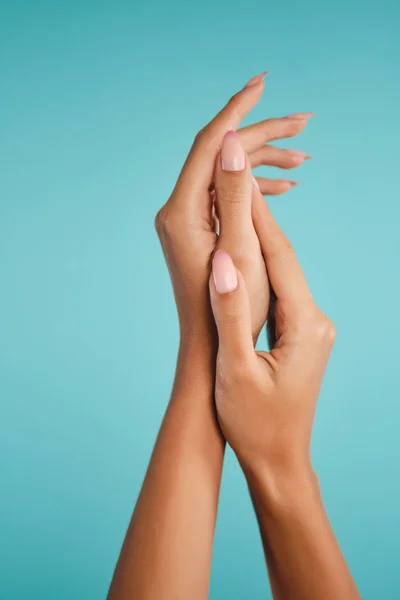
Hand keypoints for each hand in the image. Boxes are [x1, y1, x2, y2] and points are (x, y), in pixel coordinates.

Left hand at [155, 73, 312, 346]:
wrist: (213, 346)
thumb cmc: (229, 307)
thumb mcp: (240, 247)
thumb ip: (234, 190)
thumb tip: (230, 137)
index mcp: (181, 209)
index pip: (209, 142)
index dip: (238, 109)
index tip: (264, 82)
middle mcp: (177, 209)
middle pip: (221, 155)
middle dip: (263, 136)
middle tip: (305, 121)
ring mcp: (186, 219)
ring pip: (226, 175)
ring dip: (264, 164)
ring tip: (304, 158)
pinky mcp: (198, 229)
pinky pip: (226, 197)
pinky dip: (253, 189)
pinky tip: (285, 186)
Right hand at [209, 187, 335, 481]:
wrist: (279, 461)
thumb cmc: (255, 424)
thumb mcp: (237, 370)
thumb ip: (231, 314)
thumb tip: (222, 262)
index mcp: (305, 325)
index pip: (278, 259)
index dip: (255, 218)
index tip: (237, 177)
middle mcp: (316, 319)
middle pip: (284, 260)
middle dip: (258, 219)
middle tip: (236, 176)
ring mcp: (311, 327)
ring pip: (283, 273)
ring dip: (259, 241)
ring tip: (236, 205)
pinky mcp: (302, 334)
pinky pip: (281, 291)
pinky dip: (261, 269)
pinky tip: (246, 255)